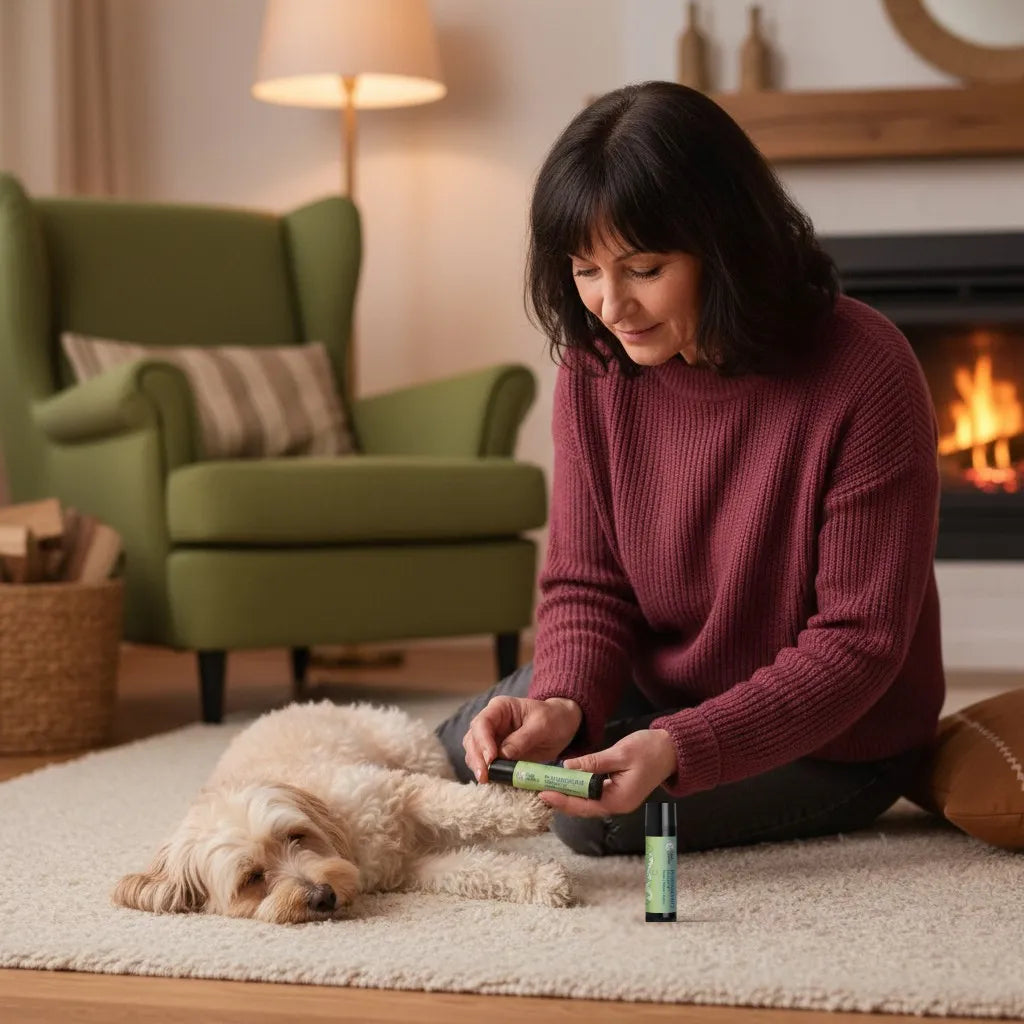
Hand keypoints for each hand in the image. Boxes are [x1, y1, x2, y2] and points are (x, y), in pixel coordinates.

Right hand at [463, 695, 582, 782]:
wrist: (563, 726)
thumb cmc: (553, 718)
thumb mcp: (542, 725)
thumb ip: (523, 738)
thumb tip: (502, 755)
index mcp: (500, 708)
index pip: (482, 723)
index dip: (483, 741)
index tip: (490, 759)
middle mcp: (491, 722)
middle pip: (473, 739)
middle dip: (476, 758)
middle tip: (484, 776)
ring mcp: (492, 739)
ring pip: (474, 752)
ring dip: (478, 767)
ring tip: (487, 780)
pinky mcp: (497, 754)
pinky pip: (486, 764)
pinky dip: (487, 772)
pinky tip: (494, 781)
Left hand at [538, 728, 677, 817]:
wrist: (672, 750)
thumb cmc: (650, 749)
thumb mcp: (620, 753)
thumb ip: (593, 762)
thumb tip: (567, 767)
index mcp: (619, 799)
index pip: (584, 805)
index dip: (562, 800)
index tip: (543, 793)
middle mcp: (618, 805)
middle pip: (584, 808)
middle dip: (561, 800)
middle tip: (539, 790)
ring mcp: (619, 800)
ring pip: (588, 802)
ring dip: (569, 795)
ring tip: (548, 787)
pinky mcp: (618, 792)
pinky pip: (594, 795)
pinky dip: (580, 790)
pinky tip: (568, 782)